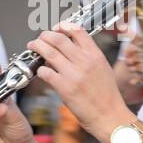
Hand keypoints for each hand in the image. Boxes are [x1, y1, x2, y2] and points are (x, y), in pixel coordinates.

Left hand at [29, 22, 127, 139]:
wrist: (109, 115)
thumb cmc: (107, 95)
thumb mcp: (103, 68)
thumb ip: (88, 56)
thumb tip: (70, 48)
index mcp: (95, 55)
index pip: (77, 31)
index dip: (63, 26)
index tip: (56, 28)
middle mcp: (84, 61)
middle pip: (58, 38)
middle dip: (45, 35)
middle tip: (40, 38)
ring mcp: (73, 74)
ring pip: (49, 52)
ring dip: (37, 47)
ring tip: (33, 47)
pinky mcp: (64, 88)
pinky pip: (45, 72)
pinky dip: (40, 69)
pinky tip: (41, 71)